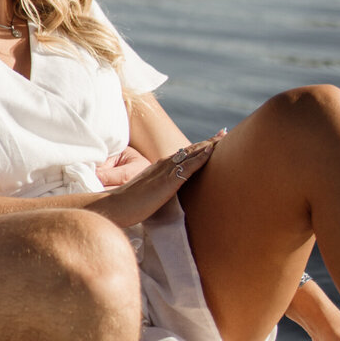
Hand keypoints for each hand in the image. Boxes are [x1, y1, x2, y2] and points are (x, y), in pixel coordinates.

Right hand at [93, 135, 220, 228]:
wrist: (115, 206)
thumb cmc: (129, 204)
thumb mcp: (148, 193)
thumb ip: (159, 190)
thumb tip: (168, 194)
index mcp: (160, 168)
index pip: (183, 155)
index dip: (199, 147)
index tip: (213, 141)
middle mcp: (164, 165)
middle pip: (190, 150)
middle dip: (208, 142)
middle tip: (224, 133)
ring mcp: (165, 172)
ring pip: (191, 154)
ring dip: (208, 145)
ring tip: (223, 138)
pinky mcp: (167, 182)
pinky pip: (187, 167)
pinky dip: (200, 158)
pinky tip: (211, 152)